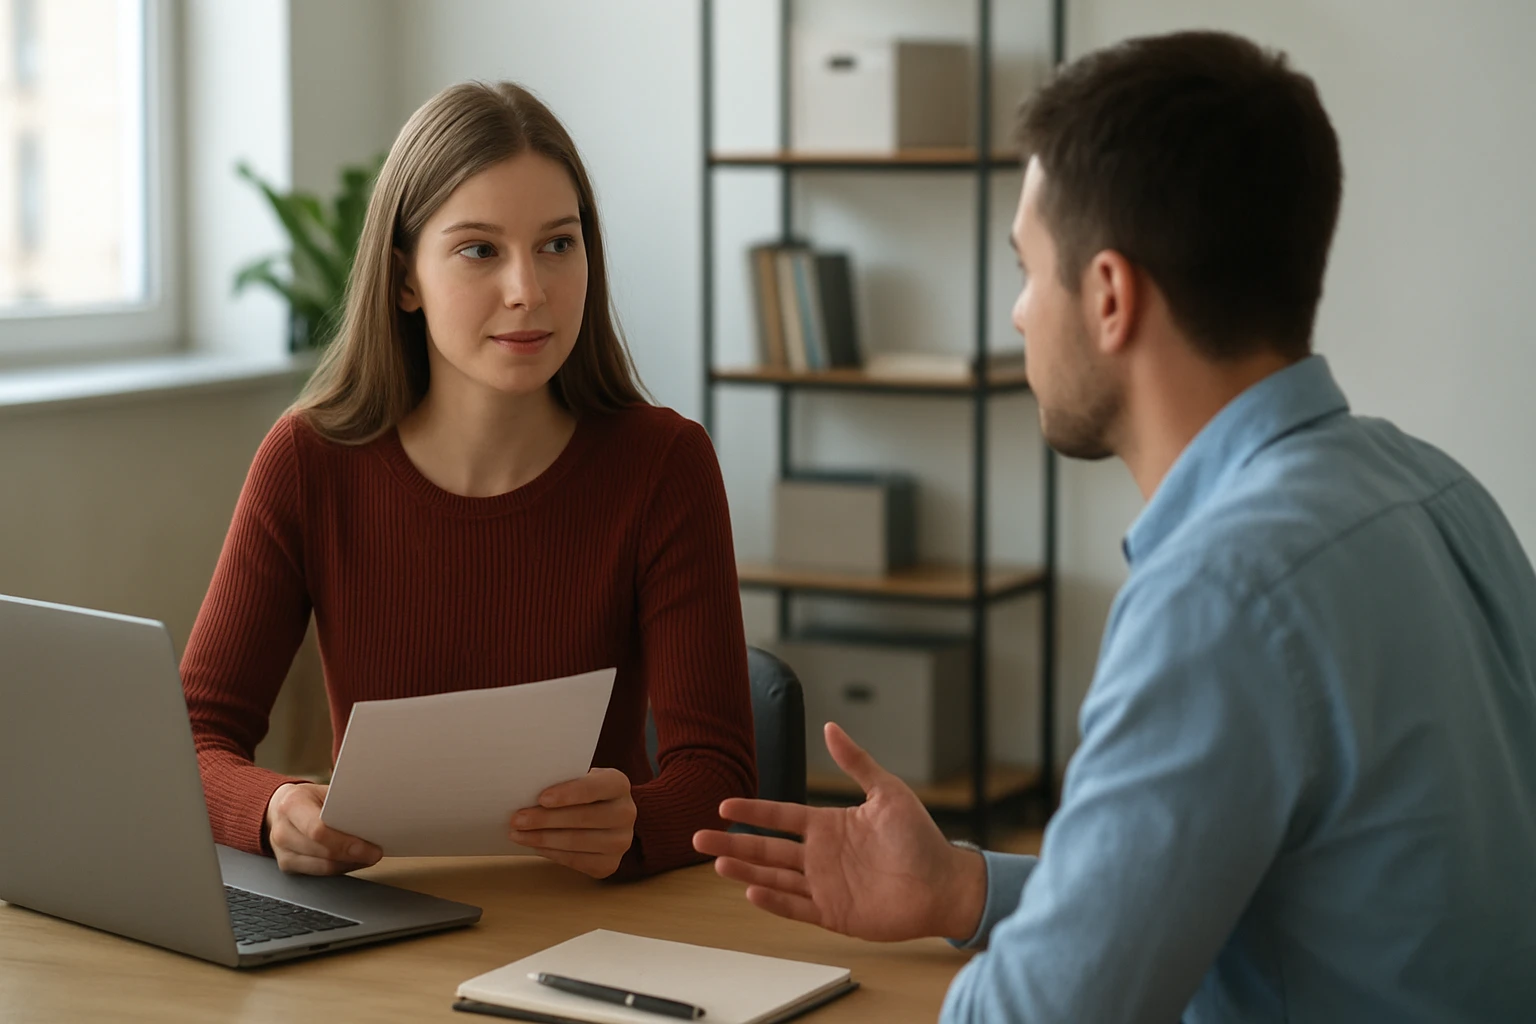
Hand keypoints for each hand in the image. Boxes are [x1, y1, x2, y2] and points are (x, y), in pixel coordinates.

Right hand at [264, 782, 382, 874]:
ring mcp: (282, 850)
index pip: (318, 829)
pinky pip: (319, 873)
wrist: (278, 808)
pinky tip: (353, 861)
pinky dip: (340, 868)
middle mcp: (282, 829)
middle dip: (354, 855)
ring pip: (323, 867)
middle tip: (375, 853)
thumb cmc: (306, 798)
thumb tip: (375, 813)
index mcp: (292, 804)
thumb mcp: (322, 790)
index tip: (370, 846)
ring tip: (368, 856)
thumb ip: (342, 801)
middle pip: (323, 851)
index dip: (346, 842)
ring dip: (350, 864)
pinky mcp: (287, 865)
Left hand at [511, 767, 636, 878]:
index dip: (568, 794)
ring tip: (518, 834)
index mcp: (618, 784)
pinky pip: (576, 861)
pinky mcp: (610, 864)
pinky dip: (552, 853)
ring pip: (577, 842)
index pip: (595, 788)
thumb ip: (561, 781)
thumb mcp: (578, 778)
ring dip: (542, 839)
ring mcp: (621, 841)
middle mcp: (626, 812)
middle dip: (546, 819)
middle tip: (517, 820)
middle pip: (584, 818)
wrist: (606, 815)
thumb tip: (526, 791)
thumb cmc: (583, 793)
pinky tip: (535, 846)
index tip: (541, 798)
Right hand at [693, 722, 986, 942]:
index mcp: (829, 826)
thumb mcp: (887, 791)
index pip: (780, 816)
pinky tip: (751, 893)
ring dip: (745, 871)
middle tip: (699, 838)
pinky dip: (774, 901)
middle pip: (767, 849)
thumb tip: (831, 727)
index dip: (752, 812)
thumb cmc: (921, 837)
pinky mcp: (834, 913)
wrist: (944, 882)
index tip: (724, 806)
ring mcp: (825, 885)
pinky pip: (796, 906)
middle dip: (733, 843)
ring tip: (716, 863)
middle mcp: (821, 856)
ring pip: (774, 877)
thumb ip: (856, 762)